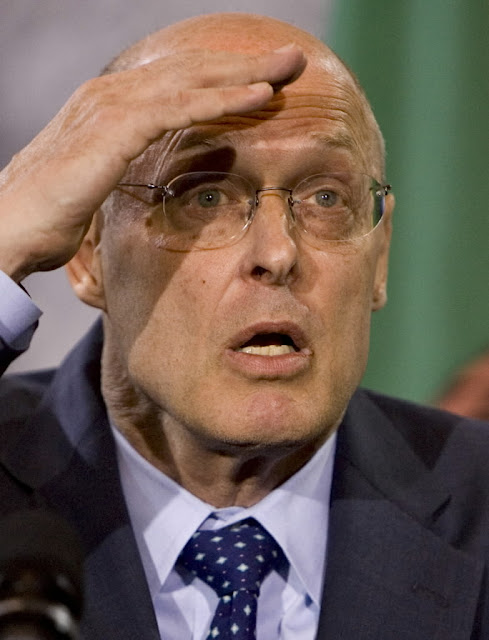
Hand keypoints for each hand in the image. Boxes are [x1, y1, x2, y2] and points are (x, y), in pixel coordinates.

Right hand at [0, 45, 304, 281]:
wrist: (6, 230)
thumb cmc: (50, 217)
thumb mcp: (98, 184)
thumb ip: (127, 169)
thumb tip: (152, 177)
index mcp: (111, 108)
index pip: (178, 82)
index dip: (223, 78)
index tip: (264, 80)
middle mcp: (112, 96)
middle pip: (192, 70)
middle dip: (245, 63)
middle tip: (292, 58)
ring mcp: (112, 108)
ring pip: (192, 80)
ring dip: (246, 73)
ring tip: (291, 67)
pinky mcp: (115, 129)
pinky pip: (181, 108)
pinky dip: (224, 100)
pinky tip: (260, 97)